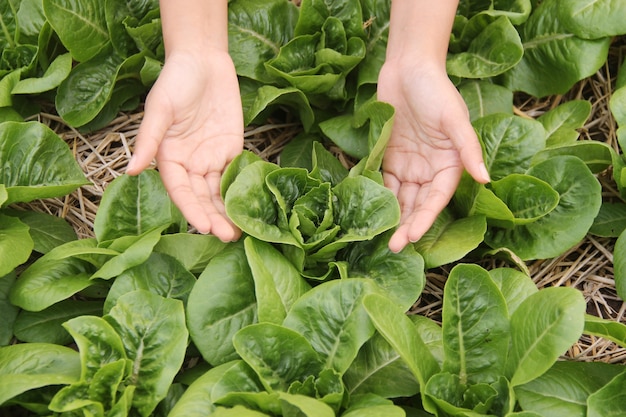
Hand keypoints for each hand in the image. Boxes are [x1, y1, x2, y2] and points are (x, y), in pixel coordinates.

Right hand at [127, 50, 243, 241]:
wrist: (204, 59)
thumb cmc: (176, 80)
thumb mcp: (160, 108)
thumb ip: (148, 140)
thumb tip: (129, 172)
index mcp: (168, 158)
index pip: (180, 191)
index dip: (192, 210)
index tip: (204, 227)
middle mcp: (190, 163)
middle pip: (202, 197)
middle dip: (214, 217)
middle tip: (229, 237)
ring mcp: (212, 158)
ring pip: (220, 192)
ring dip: (228, 211)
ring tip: (240, 231)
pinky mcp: (232, 149)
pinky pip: (237, 175)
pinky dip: (242, 191)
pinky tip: (251, 207)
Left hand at [378, 62, 489, 252]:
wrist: (408, 69)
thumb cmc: (436, 91)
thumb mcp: (454, 119)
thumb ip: (468, 149)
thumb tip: (486, 178)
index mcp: (451, 164)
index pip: (438, 198)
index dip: (426, 218)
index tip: (413, 236)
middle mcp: (431, 169)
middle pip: (418, 203)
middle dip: (407, 225)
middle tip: (394, 247)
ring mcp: (411, 165)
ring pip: (402, 198)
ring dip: (394, 217)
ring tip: (383, 237)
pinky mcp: (392, 157)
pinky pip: (385, 182)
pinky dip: (381, 196)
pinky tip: (373, 211)